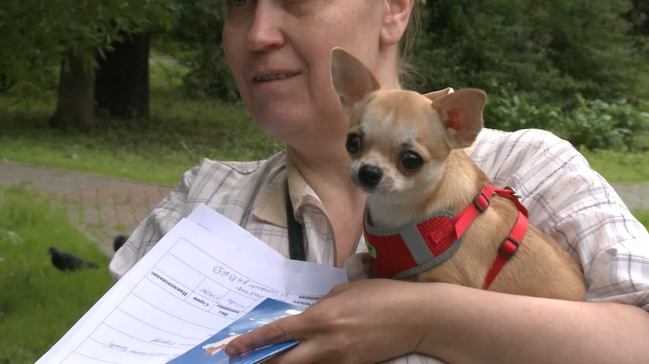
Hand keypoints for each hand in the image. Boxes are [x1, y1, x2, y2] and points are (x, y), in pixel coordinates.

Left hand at [223, 279, 427, 363]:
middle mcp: (326, 344)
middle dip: (260, 363)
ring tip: (271, 359)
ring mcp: (340, 360)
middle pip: (283, 362)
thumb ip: (321, 308)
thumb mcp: (344, 293)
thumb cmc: (382, 296)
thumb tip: (306, 321)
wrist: (416, 318)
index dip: (251, 343)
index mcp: (322, 318)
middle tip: (242, 362)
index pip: (278, 333)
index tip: (232, 349)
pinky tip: (304, 359)